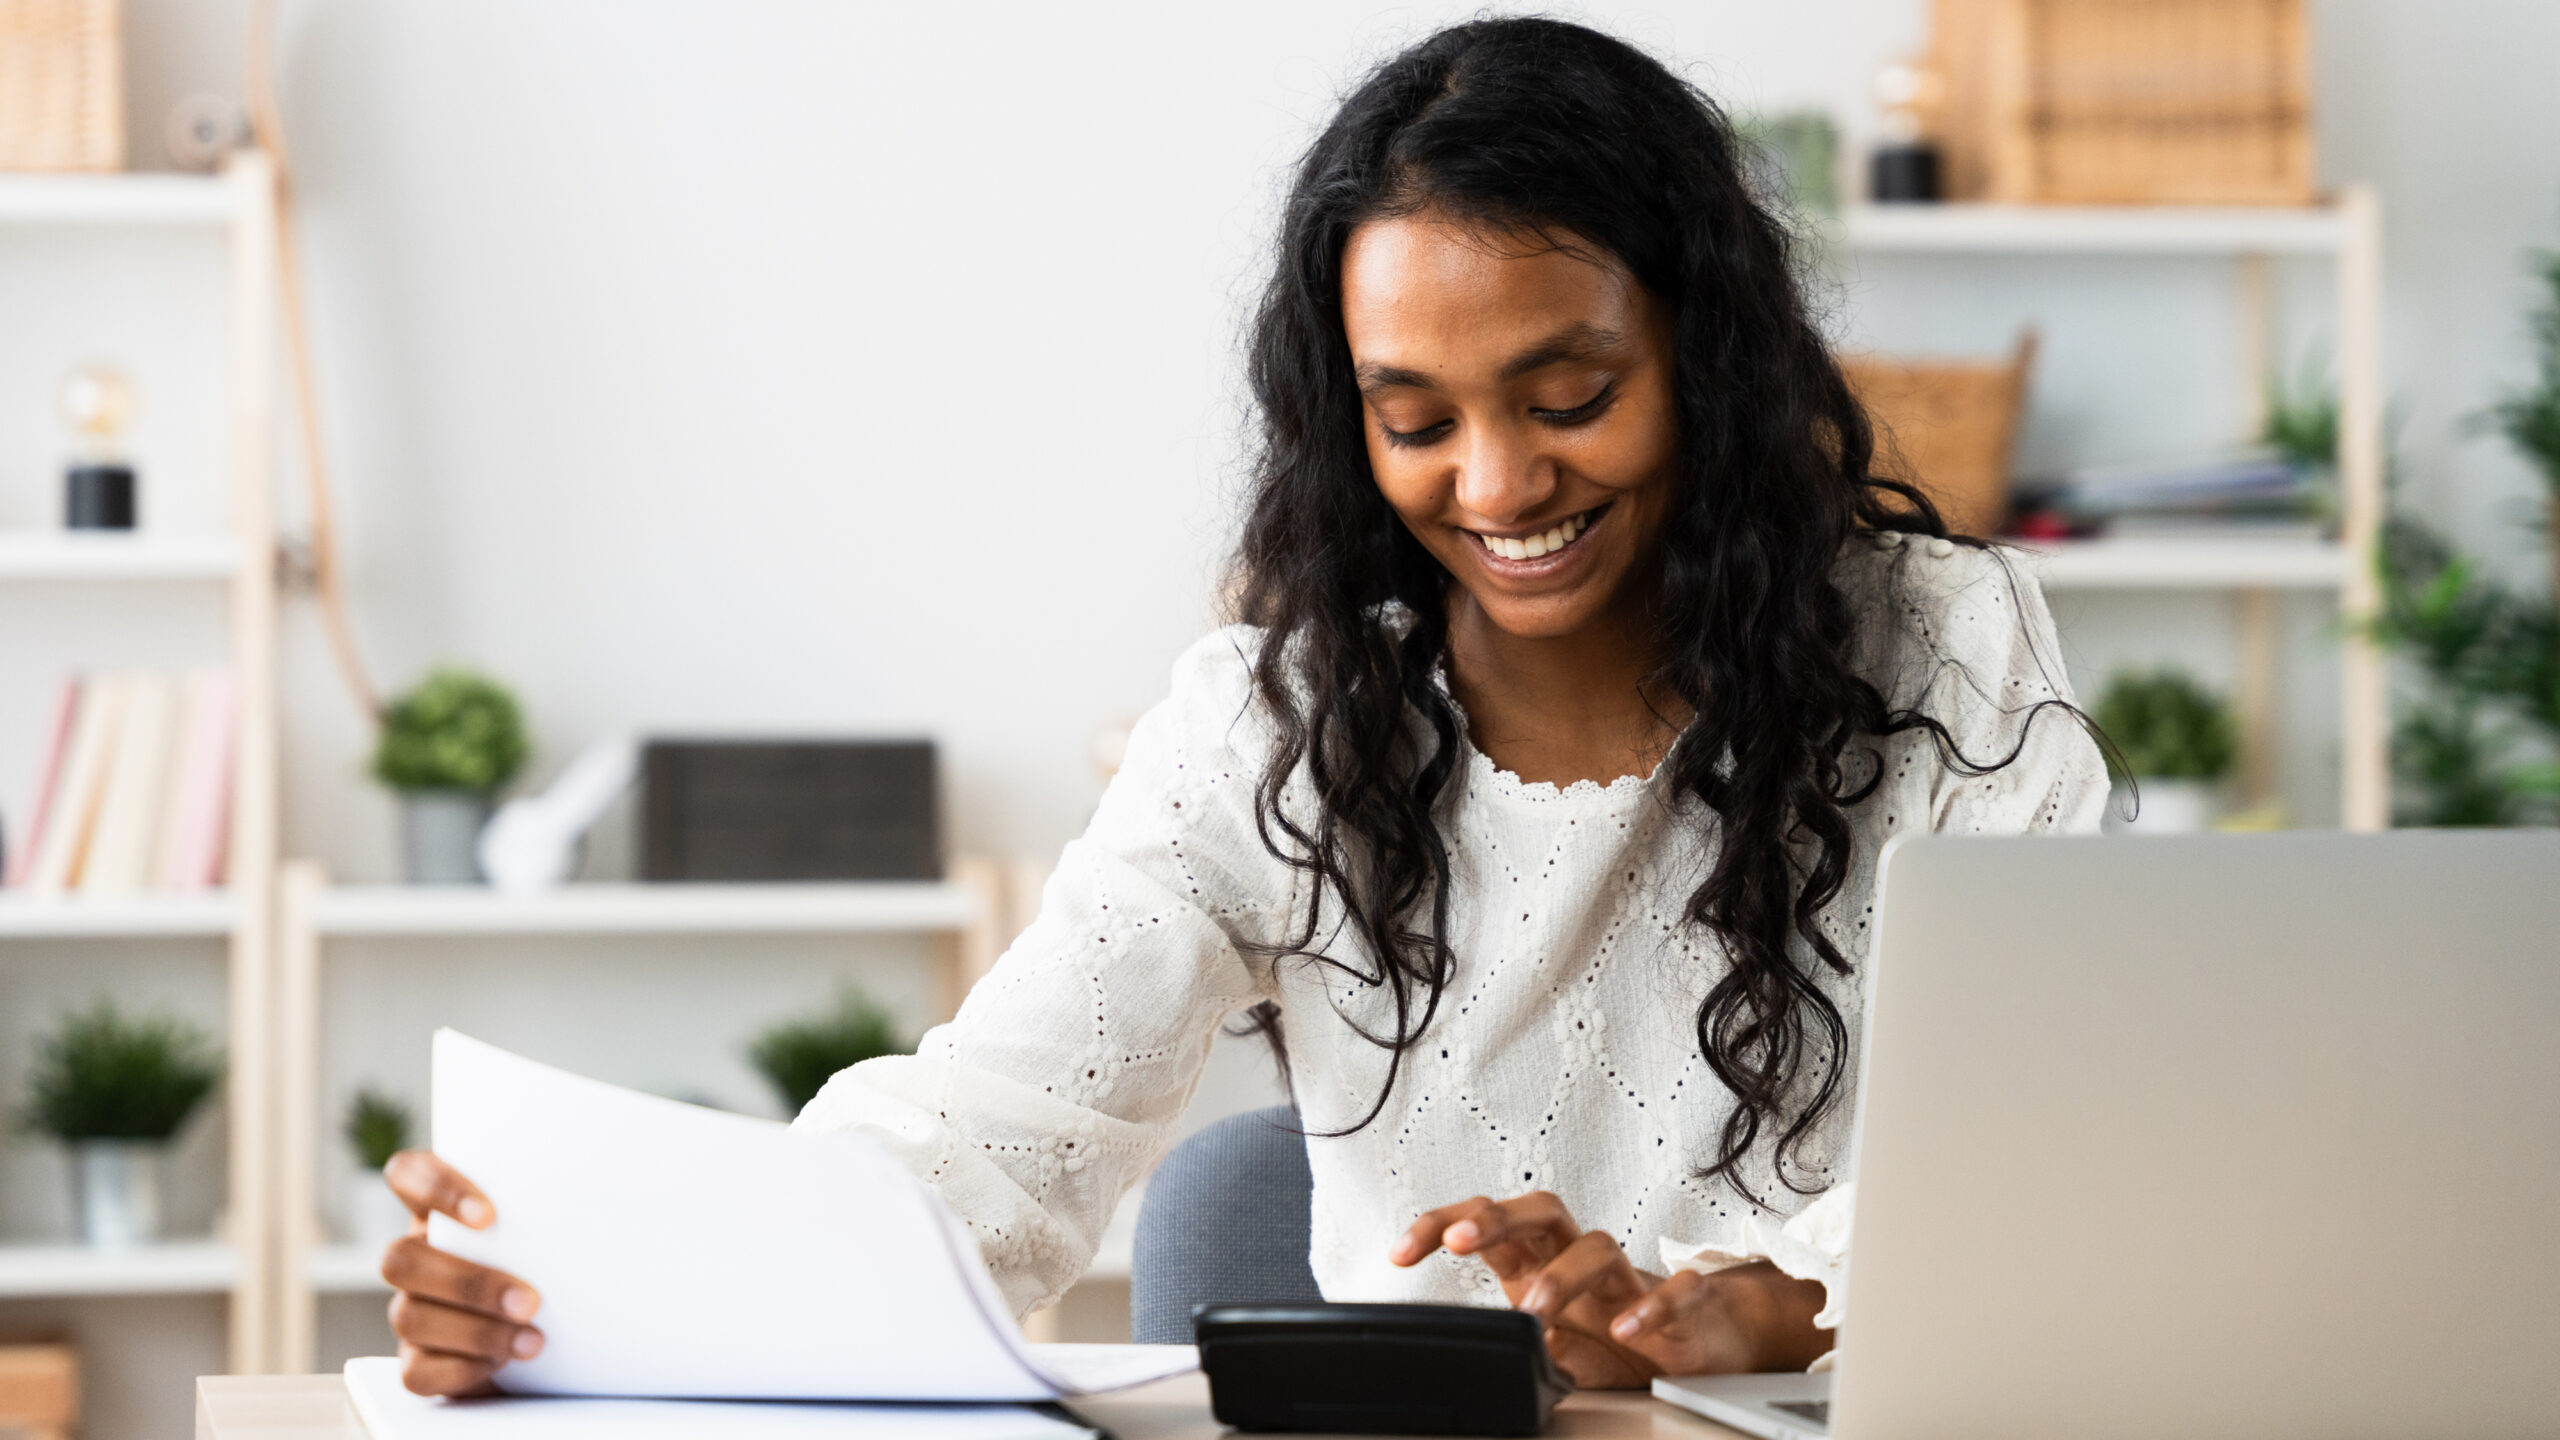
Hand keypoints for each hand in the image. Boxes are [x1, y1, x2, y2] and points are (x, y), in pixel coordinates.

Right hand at [379, 1150, 544, 1395]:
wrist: (556, 1337)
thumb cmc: (555, 1262)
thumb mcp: (552, 1228)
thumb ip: (557, 1206)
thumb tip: (619, 1193)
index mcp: (441, 1210)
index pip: (407, 1174)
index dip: (433, 1187)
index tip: (488, 1215)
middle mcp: (416, 1256)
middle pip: (400, 1259)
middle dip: (468, 1282)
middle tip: (532, 1300)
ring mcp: (411, 1308)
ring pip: (408, 1317)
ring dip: (475, 1331)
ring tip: (534, 1341)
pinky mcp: (416, 1361)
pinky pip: (416, 1371)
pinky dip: (462, 1369)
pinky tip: (503, 1364)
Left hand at [1390, 1190, 1830, 1387]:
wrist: (1708, 1336)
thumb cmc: (1622, 1332)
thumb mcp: (1558, 1348)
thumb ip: (1527, 1346)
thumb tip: (1491, 1346)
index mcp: (1540, 1263)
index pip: (1485, 1226)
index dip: (1440, 1227)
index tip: (1399, 1252)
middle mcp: (1580, 1260)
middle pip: (1538, 1213)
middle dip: (1494, 1218)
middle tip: (1458, 1241)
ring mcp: (1632, 1278)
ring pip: (1597, 1246)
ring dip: (1562, 1277)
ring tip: (1535, 1313)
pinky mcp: (1684, 1301)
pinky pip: (1672, 1290)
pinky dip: (1650, 1305)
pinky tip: (1625, 1328)